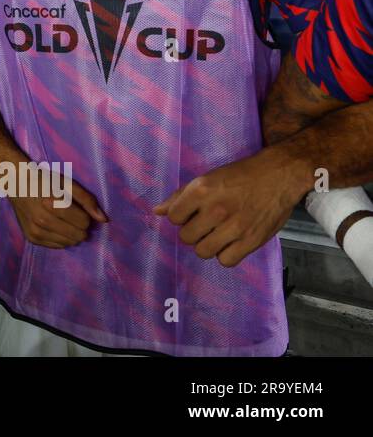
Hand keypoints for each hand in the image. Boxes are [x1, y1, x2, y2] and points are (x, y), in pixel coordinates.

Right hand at [7, 172, 107, 247]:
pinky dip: (60, 238)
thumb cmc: (44, 180)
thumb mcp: (67, 183)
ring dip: (71, 233)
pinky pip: (57, 246)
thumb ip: (87, 200)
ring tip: (62, 220)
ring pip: (69, 243)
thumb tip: (103, 220)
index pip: (84, 222)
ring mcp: (35, 231)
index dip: (85, 215)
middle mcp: (42, 220)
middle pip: (78, 236)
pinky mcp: (31, 238)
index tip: (78, 208)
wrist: (16, 182)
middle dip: (80, 226)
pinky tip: (54, 225)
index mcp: (52, 203)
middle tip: (72, 215)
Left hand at [154, 148, 306, 266]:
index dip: (181, 217)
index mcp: (201, 191)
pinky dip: (226, 254)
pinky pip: (226, 261)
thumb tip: (157, 212)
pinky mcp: (252, 241)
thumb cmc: (240, 175)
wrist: (279, 175)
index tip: (192, 214)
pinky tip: (230, 243)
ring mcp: (234, 227)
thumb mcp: (207, 178)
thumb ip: (181, 196)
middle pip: (187, 237)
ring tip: (217, 234)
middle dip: (193, 232)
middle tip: (206, 224)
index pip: (174, 218)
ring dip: (207, 245)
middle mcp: (216, 210)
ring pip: (203, 251)